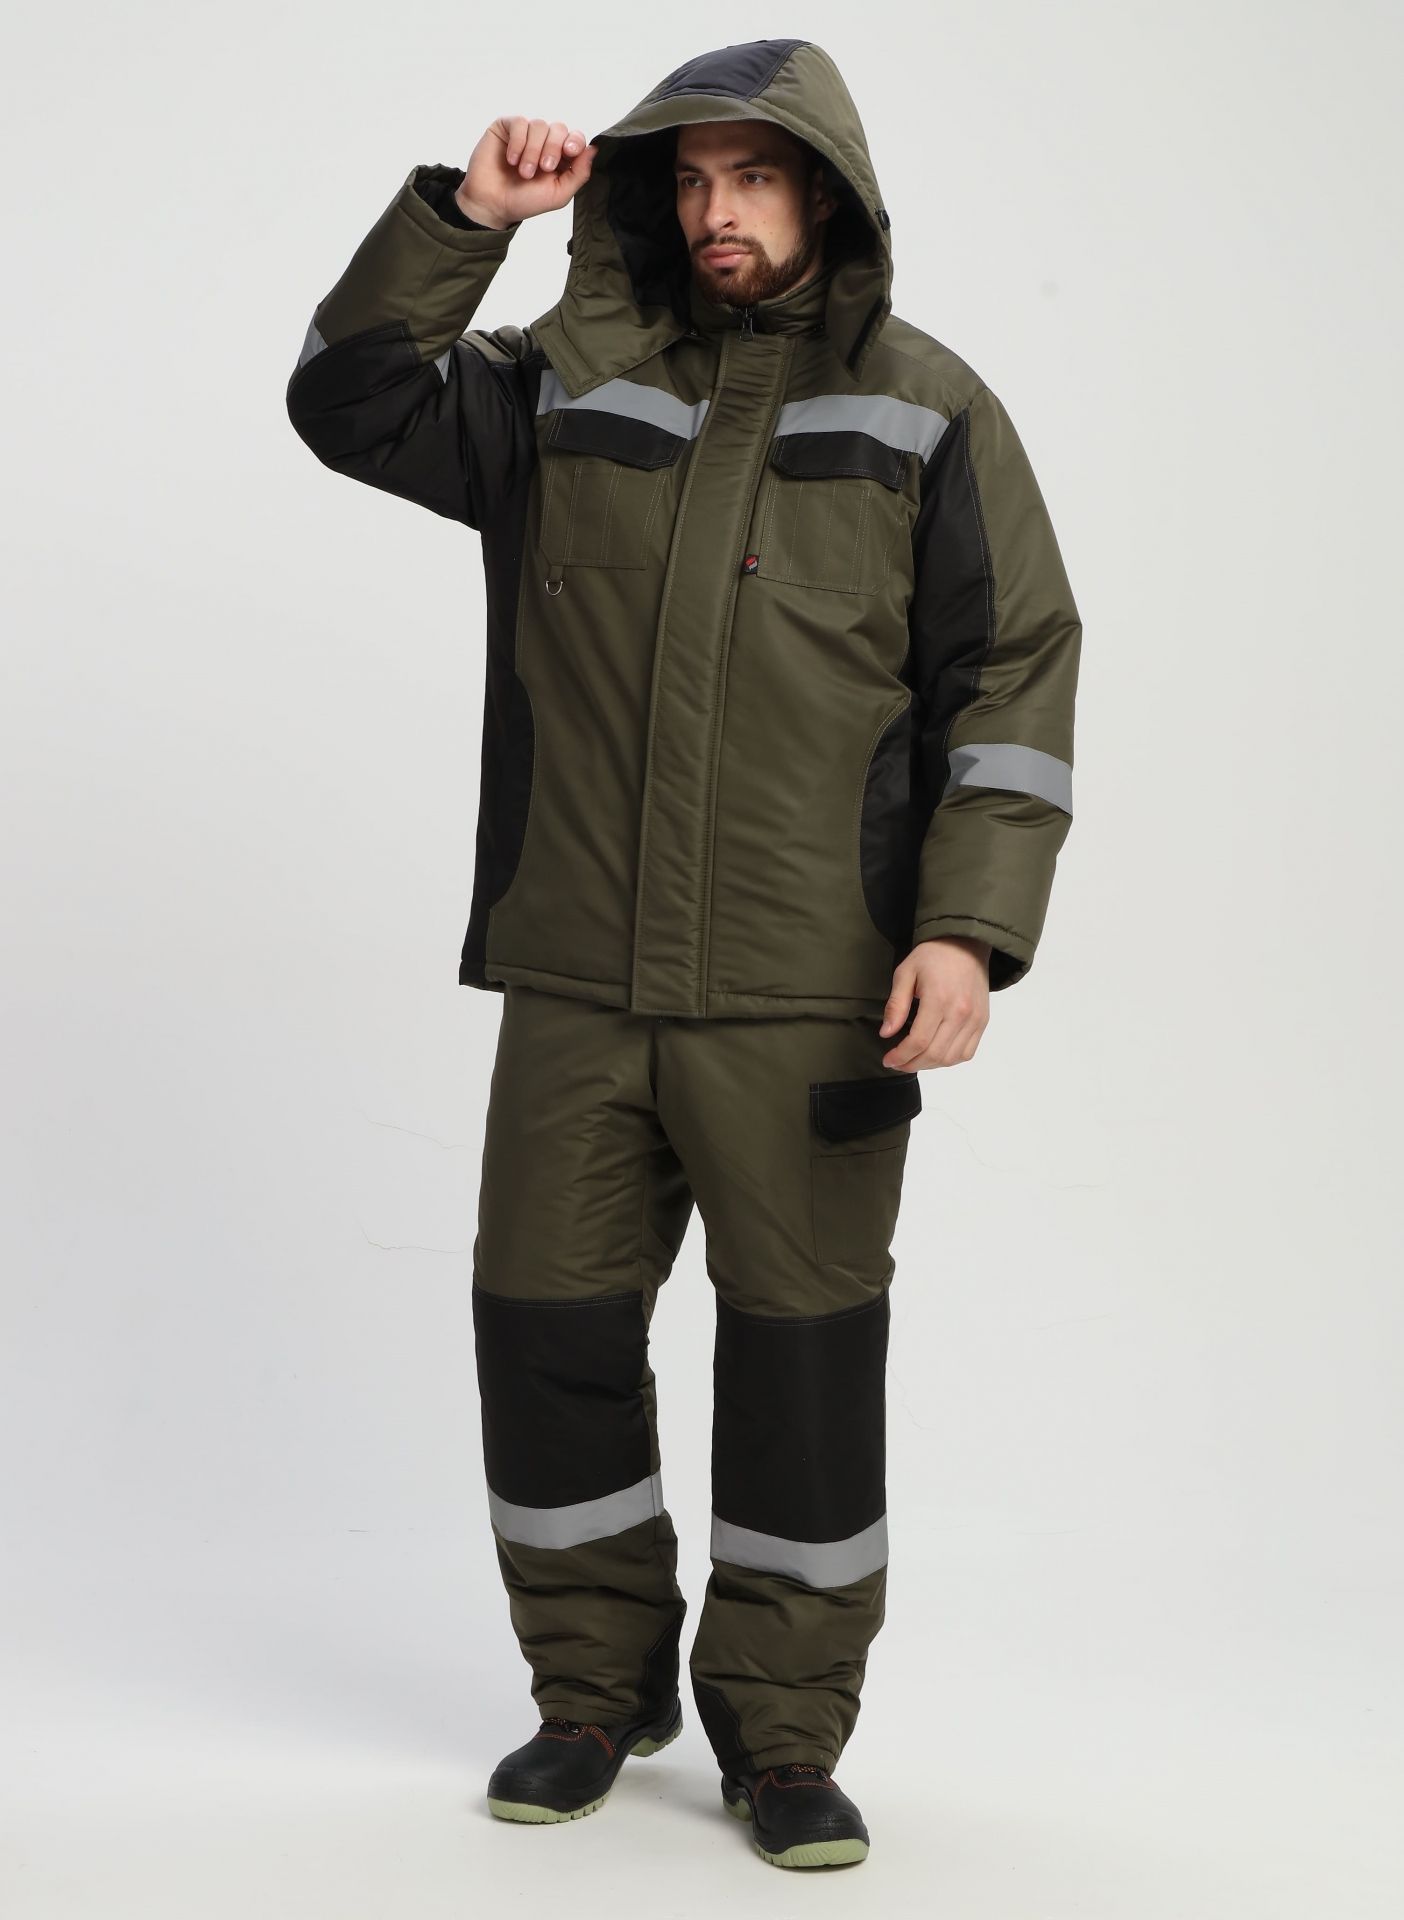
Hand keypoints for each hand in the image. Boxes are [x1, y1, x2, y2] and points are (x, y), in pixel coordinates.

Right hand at [455, 116, 596, 228]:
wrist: (492, 204)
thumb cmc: (524, 201)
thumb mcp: (558, 194)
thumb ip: (579, 174)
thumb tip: (594, 149)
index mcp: (560, 157)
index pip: (575, 138)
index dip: (575, 141)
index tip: (570, 152)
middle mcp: (544, 142)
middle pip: (559, 128)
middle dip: (553, 148)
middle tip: (543, 169)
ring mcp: (525, 133)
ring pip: (539, 125)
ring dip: (533, 150)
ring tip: (524, 172)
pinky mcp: (506, 127)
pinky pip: (519, 123)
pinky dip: (518, 142)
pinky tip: (511, 160)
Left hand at [878, 936, 991, 1071]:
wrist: (966, 944)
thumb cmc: (933, 956)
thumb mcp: (906, 973)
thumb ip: (896, 1005)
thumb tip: (886, 1033)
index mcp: (939, 999)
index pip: (919, 1041)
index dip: (901, 1056)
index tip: (888, 1060)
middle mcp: (961, 1013)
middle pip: (935, 1054)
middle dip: (911, 1064)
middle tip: (897, 1063)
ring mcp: (975, 1019)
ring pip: (951, 1058)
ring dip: (929, 1065)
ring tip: (914, 1060)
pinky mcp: (983, 1021)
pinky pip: (967, 1052)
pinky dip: (949, 1060)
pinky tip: (935, 1054)